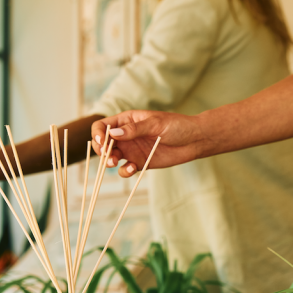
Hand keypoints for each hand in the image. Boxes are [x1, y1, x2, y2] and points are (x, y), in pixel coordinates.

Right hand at [91, 110, 206, 176]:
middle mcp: (126, 135)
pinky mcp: (140, 163)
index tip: (102, 143)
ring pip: (111, 157)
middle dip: (102, 150)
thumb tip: (113, 133)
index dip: (98, 134)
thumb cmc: (177, 126)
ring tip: (115, 162)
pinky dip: (125, 171)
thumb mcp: (155, 124)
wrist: (194, 140)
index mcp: (127, 121)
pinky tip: (133, 169)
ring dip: (109, 161)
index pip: (103, 126)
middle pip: (103, 143)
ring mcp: (132, 150)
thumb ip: (135, 129)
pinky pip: (125, 169)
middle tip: (109, 157)